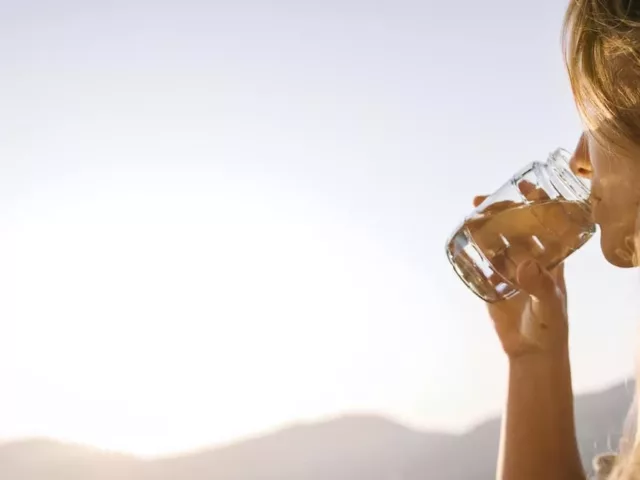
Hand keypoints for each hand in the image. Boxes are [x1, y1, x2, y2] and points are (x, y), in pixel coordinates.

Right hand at [473, 195, 568, 358]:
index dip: (538, 202)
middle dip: (501, 210)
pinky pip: (482, 260)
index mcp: (551, 260)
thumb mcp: (550, 306)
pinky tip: (463, 239)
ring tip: (470, 216)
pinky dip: (473, 249)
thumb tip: (526, 264)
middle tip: (482, 200)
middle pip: (516, 226)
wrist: (531, 351)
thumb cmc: (550, 327)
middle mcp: (530, 259)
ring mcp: (510, 269)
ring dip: (484, 227)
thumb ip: (541, 286)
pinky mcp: (493, 282)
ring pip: (497, 240)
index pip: (547, 223)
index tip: (523, 186)